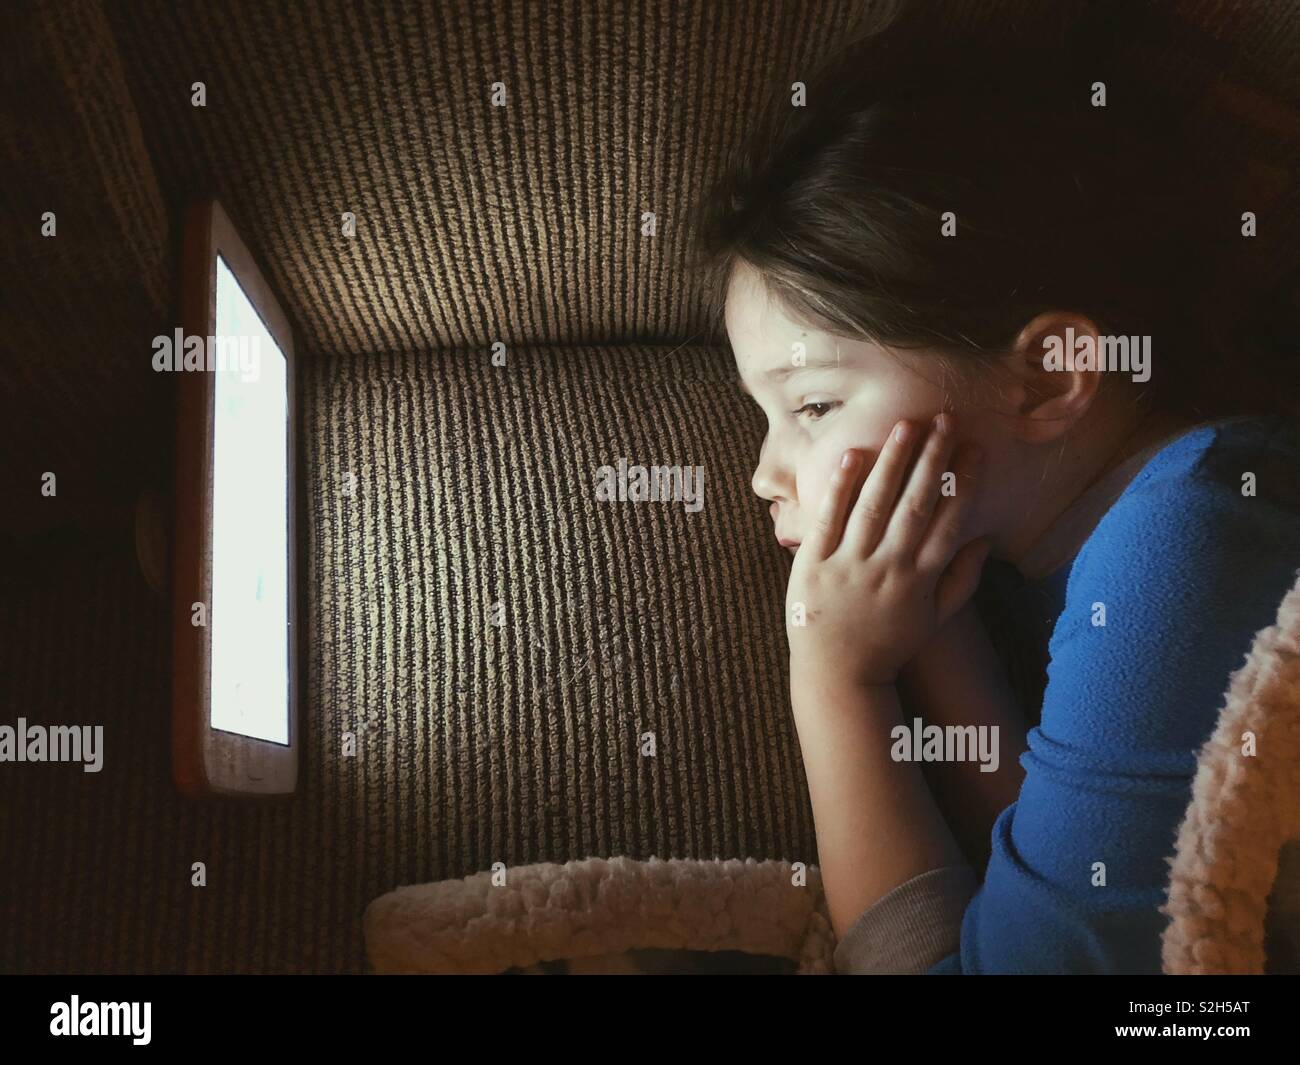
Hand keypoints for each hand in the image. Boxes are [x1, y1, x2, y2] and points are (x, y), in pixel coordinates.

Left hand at [785, 414, 989, 689]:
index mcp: (920, 580)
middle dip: (932, 459)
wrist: (837, 675)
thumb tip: (985, 538)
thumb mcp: (935, 619)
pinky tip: (851, 455)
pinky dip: (839, 488)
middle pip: (914, 504)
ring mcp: (849, 565)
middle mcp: (888, 568)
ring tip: (906, 426)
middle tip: (944, 419)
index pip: (948, 521)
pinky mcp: (813, 565)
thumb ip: (962, 579)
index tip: (975, 448)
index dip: (963, 482)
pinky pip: (828, 520)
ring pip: (874, 505)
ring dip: (891, 462)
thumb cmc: (888, 643)